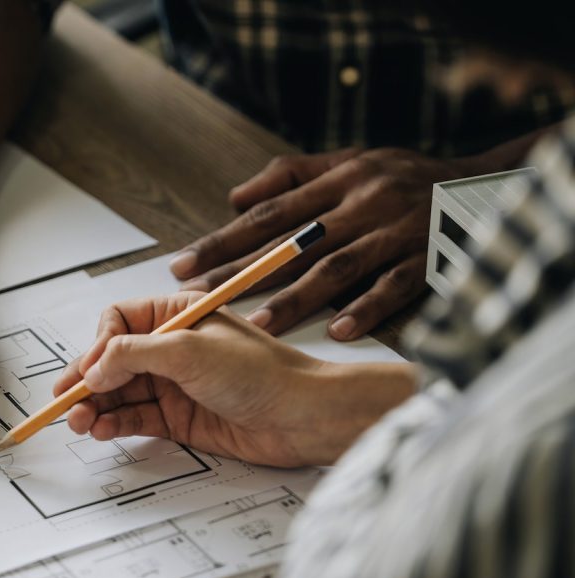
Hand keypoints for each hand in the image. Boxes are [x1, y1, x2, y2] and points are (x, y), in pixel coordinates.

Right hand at [52, 294, 417, 466]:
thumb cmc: (261, 372)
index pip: (117, 322)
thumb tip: (93, 369)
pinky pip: (135, 419)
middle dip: (86, 382)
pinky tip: (102, 430)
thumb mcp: (189, 350)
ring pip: (118, 393)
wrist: (303, 416)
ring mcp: (174, 383)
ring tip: (80, 423)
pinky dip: (114, 424)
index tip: (89, 372)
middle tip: (64, 403)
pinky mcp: (179, 418)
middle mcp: (171, 347)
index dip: (98, 347)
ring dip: (95, 407)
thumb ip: (133, 356)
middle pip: (111, 361)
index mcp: (175, 314)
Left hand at [170, 148, 472, 339]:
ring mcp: (395, 235)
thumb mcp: (349, 159)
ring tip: (255, 327)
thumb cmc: (401, 175)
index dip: (224, 240)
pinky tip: (338, 331)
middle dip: (242, 273)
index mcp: (340, 179)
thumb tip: (234, 199)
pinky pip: (392, 288)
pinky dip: (366, 309)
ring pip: (337, 270)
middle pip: (293, 244)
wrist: (479, 186)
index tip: (184, 265)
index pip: (268, 214)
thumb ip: (290, 175)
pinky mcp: (425, 262)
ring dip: (296, 300)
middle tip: (201, 299)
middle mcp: (363, 205)